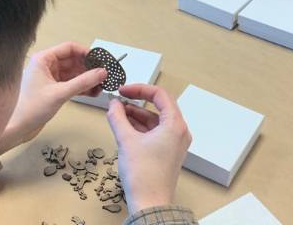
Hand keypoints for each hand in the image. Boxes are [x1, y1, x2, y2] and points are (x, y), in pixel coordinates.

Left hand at [0, 42, 106, 154]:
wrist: (16, 128)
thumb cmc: (30, 108)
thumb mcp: (60, 93)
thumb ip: (83, 82)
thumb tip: (101, 72)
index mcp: (43, 59)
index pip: (69, 48)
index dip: (86, 53)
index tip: (100, 61)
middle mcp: (46, 66)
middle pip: (73, 60)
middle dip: (89, 68)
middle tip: (104, 75)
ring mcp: (50, 78)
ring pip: (74, 73)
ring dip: (87, 78)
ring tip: (101, 86)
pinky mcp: (53, 89)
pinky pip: (71, 83)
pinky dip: (82, 87)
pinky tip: (93, 92)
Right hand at [106, 84, 191, 214]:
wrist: (150, 203)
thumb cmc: (144, 175)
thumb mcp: (126, 140)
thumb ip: (118, 117)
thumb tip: (113, 104)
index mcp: (175, 125)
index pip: (160, 95)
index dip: (139, 88)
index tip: (123, 90)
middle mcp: (179, 132)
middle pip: (159, 106)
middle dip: (137, 101)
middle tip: (120, 99)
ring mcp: (175, 142)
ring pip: (156, 119)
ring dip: (137, 114)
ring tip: (118, 113)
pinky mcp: (168, 152)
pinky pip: (155, 131)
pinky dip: (141, 126)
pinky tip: (125, 126)